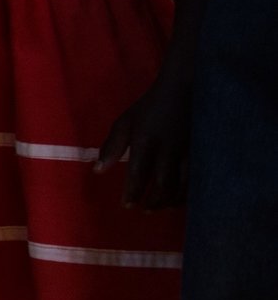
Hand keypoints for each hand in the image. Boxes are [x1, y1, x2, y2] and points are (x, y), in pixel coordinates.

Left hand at [100, 76, 190, 209]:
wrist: (184, 89)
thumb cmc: (149, 108)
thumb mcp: (125, 122)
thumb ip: (111, 147)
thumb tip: (97, 171)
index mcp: (145, 139)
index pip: (138, 171)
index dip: (133, 191)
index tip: (126, 205)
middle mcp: (167, 147)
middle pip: (162, 182)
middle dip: (153, 200)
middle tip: (144, 210)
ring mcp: (188, 149)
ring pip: (183, 183)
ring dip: (171, 199)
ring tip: (160, 208)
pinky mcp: (202, 150)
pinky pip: (198, 177)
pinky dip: (189, 192)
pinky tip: (181, 199)